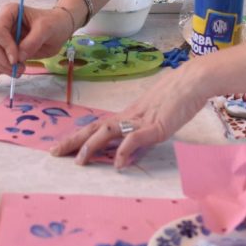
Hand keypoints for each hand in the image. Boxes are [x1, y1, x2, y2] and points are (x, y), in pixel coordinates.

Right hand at [0, 4, 72, 93]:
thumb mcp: (46, 28)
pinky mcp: (7, 54)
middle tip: (21, 69)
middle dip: (4, 61)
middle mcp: (2, 25)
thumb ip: (32, 42)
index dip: (5, 47)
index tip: (17, 59)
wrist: (59, 28)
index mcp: (8, 13)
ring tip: (20, 72)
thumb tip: (18, 58)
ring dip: (3, 68)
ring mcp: (3, 41)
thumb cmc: (53, 22)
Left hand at [50, 68, 205, 167]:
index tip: (59, 147)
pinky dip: (124, 150)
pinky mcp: (156, 126)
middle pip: (94, 128)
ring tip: (80, 162)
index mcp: (126, 116)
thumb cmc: (175, 99)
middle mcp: (128, 117)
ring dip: (92, 146)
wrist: (191, 82)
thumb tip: (123, 158)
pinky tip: (117, 163)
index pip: (96, 127)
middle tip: (54, 153)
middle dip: (73, 141)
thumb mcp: (153, 122)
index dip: (77, 137)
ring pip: (109, 131)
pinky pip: (136, 138)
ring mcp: (141, 121)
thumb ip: (139, 139)